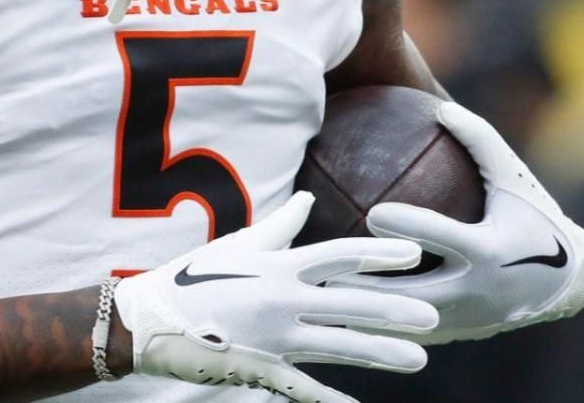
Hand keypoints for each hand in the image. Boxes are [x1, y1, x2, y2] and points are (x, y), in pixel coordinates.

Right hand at [113, 190, 438, 402]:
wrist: (148, 321)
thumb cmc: (193, 276)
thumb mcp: (240, 244)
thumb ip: (281, 226)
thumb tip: (309, 200)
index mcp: (279, 266)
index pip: (340, 256)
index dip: (379, 255)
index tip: (416, 255)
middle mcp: (282, 300)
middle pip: (350, 304)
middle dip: (395, 309)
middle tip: (435, 315)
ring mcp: (274, 338)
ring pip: (338, 345)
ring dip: (381, 352)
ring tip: (420, 358)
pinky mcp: (260, 368)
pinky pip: (303, 387)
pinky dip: (330, 400)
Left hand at [342, 101, 583, 342]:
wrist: (566, 283)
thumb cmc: (534, 218)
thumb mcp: (512, 177)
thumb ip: (478, 140)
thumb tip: (438, 108)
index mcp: (488, 250)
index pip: (443, 239)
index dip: (410, 226)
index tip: (374, 214)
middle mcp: (475, 291)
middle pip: (411, 294)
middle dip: (368, 285)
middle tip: (328, 267)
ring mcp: (465, 320)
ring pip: (402, 321)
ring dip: (364, 311)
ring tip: (322, 294)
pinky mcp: (457, 335)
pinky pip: (408, 331)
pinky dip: (377, 322)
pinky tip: (341, 308)